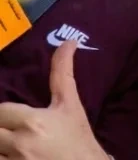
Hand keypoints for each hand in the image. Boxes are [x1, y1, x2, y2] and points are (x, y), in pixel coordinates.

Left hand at [0, 40, 108, 159]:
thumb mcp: (70, 105)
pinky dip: (3, 155)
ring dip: (1, 145)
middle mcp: (21, 143)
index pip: (1, 111)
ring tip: (9, 143)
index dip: (5, 115)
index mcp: (33, 122)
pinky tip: (11, 154)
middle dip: (1, 130)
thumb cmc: (78, 138)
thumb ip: (62, 73)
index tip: (13, 119)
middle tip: (11, 129)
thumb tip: (68, 41)